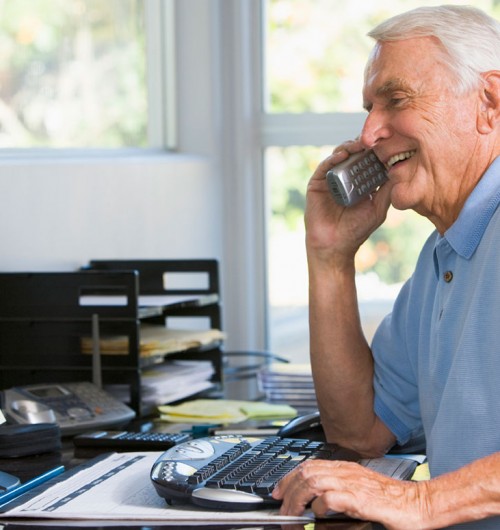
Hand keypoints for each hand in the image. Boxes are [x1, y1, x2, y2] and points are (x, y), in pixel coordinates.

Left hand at [272, 459, 425, 529]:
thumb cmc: (392, 501)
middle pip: (306, 472)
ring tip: (292, 515)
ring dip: (297, 499)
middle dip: (287, 489)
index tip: (278, 491)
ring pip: (312, 481)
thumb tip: (316, 504)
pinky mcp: (360, 499)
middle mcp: (346, 472)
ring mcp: (352, 483)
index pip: (309, 465)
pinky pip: (331, 497)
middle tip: (280, 507)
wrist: (417, 504)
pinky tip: (317, 514)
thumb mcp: (359, 492)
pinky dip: (319, 505)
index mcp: (346, 468)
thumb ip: (339, 492)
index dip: (289, 477)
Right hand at [305, 141, 392, 264]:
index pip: (367, 160)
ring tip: (360, 145)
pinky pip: (324, 167)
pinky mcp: (316, 183)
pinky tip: (343, 155)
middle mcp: (344, 178)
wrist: (334, 246)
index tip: (387, 142)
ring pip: (339, 156)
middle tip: (374, 139)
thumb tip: (401, 171)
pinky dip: (333, 158)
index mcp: (358, 182)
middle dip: (363, 145)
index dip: (375, 150)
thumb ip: (387, 192)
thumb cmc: (356, 230)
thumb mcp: (378, 209)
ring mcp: (330, 179)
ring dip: (349, 147)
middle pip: (353, 154)